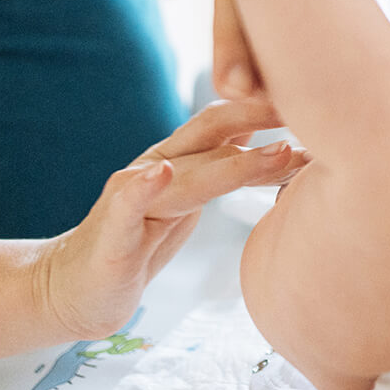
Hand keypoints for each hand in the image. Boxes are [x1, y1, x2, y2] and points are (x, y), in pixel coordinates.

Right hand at [36, 99, 307, 339]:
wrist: (73, 290)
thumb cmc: (141, 244)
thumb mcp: (194, 203)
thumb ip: (229, 172)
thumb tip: (287, 145)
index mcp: (180, 161)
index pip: (228, 124)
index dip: (268, 109)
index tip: (317, 99)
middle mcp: (156, 169)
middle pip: (211, 134)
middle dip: (259, 118)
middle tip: (307, 112)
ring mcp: (131, 199)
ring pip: (187, 173)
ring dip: (233, 162)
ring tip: (276, 153)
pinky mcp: (110, 235)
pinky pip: (125, 206)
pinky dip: (141, 189)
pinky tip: (160, 175)